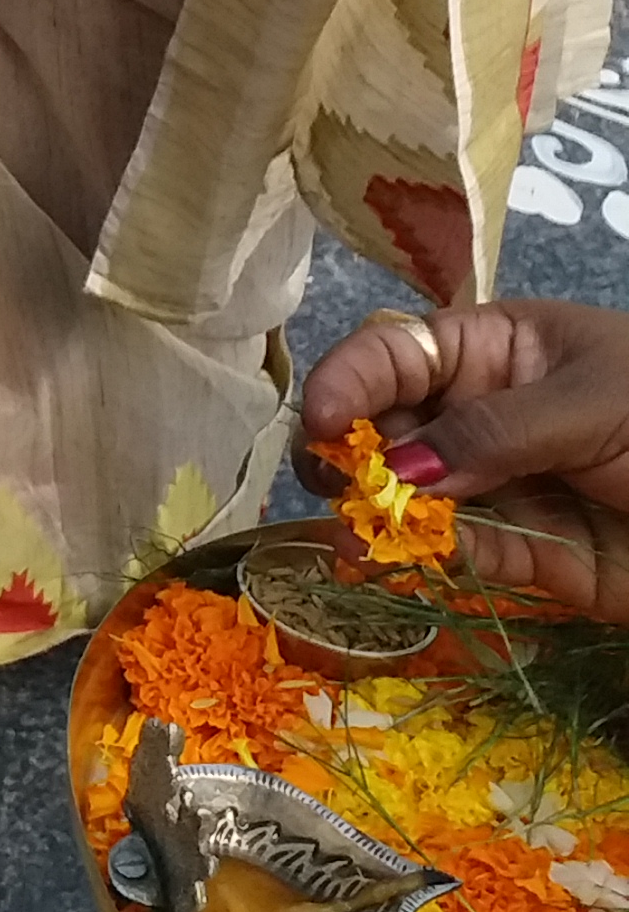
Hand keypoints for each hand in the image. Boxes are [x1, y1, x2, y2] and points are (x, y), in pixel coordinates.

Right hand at [299, 299, 628, 621]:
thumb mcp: (593, 403)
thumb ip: (494, 432)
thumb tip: (396, 470)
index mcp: (503, 349)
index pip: (400, 352)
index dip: (350, 379)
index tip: (318, 420)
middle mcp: (490, 415)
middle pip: (393, 429)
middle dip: (352, 456)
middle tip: (334, 487)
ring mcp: (509, 486)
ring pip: (419, 501)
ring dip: (378, 519)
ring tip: (352, 542)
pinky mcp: (537, 556)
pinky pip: (469, 555)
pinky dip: (432, 561)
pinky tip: (400, 562)